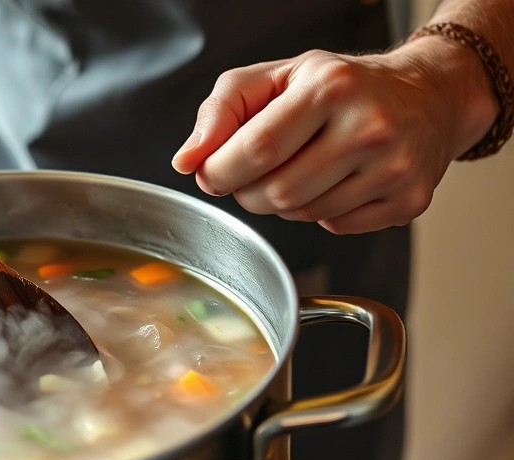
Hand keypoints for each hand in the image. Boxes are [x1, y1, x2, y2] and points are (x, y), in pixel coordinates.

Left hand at [171, 40, 497, 233]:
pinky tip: (334, 182)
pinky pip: (336, 228)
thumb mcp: (276, 76)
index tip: (212, 171)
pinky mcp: (408, 201)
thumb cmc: (341, 86)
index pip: (255, 151)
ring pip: (303, 216)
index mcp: (331, 87)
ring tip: (300, 169)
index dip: (220, 171)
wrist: (427, 95)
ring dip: (284, 203)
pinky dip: (321, 214)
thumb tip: (187, 160)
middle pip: (276, 192)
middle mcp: (370, 127)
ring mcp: (394, 168)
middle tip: (254, 172)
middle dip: (249, 191)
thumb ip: (221, 112)